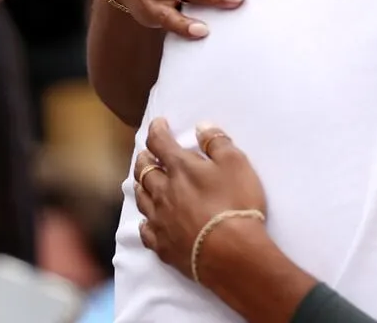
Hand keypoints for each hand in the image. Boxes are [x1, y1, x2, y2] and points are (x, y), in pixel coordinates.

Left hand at [135, 120, 266, 279]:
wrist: (230, 252)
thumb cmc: (235, 203)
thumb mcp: (236, 163)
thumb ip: (217, 142)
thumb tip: (201, 126)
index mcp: (180, 168)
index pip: (161, 143)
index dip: (157, 130)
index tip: (158, 123)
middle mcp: (163, 191)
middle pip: (144, 170)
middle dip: (144, 158)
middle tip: (146, 152)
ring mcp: (160, 219)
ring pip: (141, 198)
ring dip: (140, 185)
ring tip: (142, 180)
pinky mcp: (162, 245)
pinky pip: (145, 230)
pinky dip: (144, 221)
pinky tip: (146, 221)